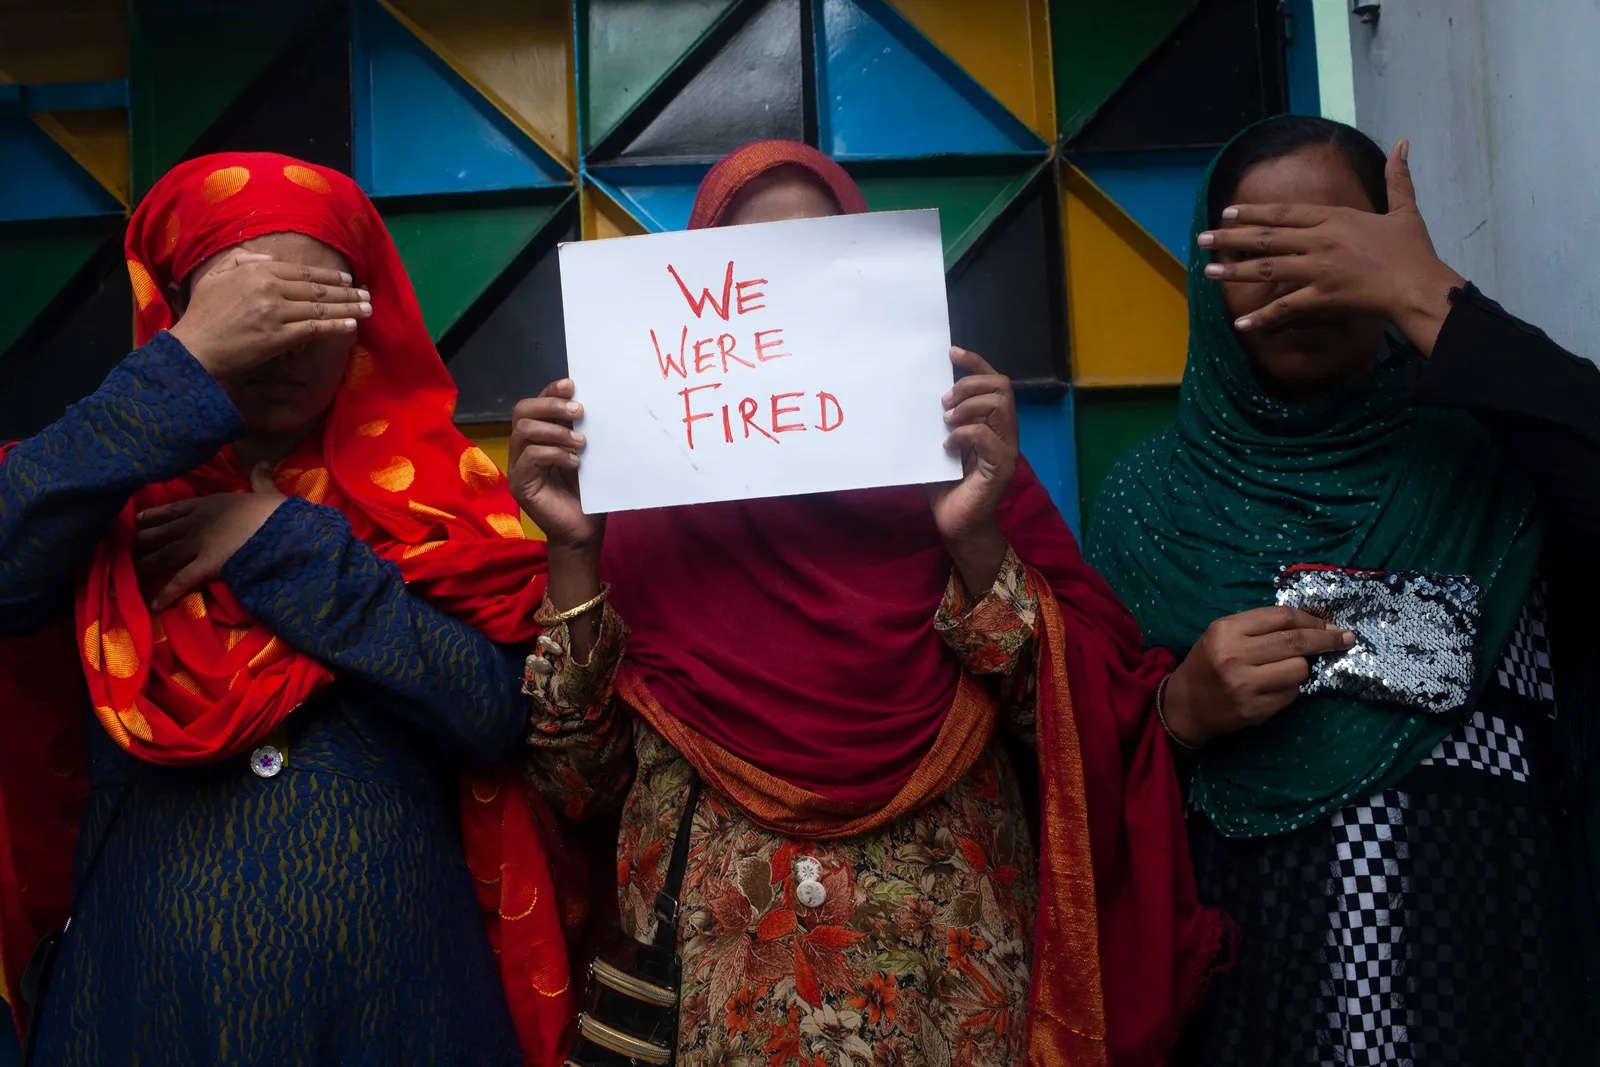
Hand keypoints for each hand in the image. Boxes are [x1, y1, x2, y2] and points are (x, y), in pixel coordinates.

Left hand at [134, 463, 286, 611]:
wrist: (277, 528)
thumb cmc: (273, 510)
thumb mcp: (266, 492)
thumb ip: (260, 479)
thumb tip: (262, 462)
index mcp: (209, 504)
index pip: (173, 509)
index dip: (154, 515)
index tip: (137, 519)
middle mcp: (196, 523)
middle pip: (162, 532)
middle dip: (143, 539)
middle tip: (127, 546)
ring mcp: (197, 544)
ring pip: (164, 554)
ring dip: (147, 562)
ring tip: (132, 570)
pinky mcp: (204, 566)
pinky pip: (182, 581)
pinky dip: (168, 593)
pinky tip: (155, 604)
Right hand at [169, 252, 371, 377]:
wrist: (195, 347)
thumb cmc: (202, 315)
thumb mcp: (216, 277)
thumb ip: (242, 262)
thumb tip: (269, 258)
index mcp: (256, 271)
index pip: (301, 272)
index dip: (327, 276)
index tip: (345, 279)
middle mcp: (269, 287)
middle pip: (316, 289)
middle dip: (345, 292)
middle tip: (365, 293)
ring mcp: (276, 311)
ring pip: (320, 308)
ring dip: (348, 308)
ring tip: (367, 308)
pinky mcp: (280, 335)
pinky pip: (315, 328)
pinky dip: (336, 326)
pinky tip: (352, 325)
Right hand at [508, 379, 602, 553]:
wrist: (585, 532)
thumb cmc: (588, 494)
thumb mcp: (588, 456)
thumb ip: (581, 431)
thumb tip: (587, 402)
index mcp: (538, 438)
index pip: (534, 405)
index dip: (550, 391)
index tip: (572, 385)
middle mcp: (523, 449)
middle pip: (522, 411)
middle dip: (550, 406)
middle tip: (579, 412)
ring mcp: (518, 467)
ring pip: (523, 430)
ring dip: (555, 431)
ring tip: (581, 443)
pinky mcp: (520, 484)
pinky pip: (530, 457)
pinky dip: (554, 454)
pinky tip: (575, 463)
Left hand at [926, 347, 1018, 596]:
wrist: (956, 525)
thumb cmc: (946, 486)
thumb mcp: (939, 445)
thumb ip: (938, 423)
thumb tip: (916, 396)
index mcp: (993, 423)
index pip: (994, 381)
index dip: (975, 362)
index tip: (951, 352)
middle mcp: (1005, 432)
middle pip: (1002, 386)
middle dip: (970, 385)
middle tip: (943, 402)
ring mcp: (1006, 449)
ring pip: (999, 405)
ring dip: (968, 407)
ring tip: (945, 422)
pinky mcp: (1001, 467)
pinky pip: (987, 436)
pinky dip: (964, 434)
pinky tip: (946, 447)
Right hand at [1162, 606, 1355, 747]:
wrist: (1186, 704)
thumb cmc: (1209, 662)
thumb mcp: (1224, 634)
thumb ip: (1260, 627)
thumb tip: (1311, 626)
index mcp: (1226, 630)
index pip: (1281, 617)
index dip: (1312, 620)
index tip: (1331, 626)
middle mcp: (1234, 655)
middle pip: (1296, 641)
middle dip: (1326, 640)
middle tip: (1346, 639)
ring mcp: (1244, 685)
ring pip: (1299, 670)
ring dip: (1303, 668)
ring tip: (1287, 669)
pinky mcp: (1253, 710)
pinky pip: (1291, 694)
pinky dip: (1291, 689)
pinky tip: (1274, 688)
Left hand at [1198, 139, 1465, 354]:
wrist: (1419, 285)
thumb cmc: (1413, 251)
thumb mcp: (1405, 210)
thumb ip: (1397, 178)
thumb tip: (1403, 143)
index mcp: (1335, 218)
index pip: (1284, 213)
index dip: (1253, 212)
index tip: (1227, 212)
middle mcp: (1320, 241)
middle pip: (1267, 238)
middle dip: (1231, 238)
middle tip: (1201, 238)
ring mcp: (1318, 269)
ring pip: (1267, 269)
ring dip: (1234, 271)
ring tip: (1207, 271)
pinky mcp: (1322, 297)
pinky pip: (1285, 308)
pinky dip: (1262, 317)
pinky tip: (1240, 323)